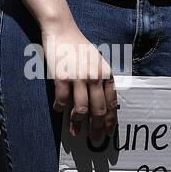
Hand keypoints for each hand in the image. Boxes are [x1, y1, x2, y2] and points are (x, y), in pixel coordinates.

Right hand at [42, 21, 116, 144]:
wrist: (62, 30)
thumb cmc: (79, 46)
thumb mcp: (98, 61)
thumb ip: (102, 80)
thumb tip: (103, 104)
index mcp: (106, 74)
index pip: (111, 104)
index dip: (110, 121)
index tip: (108, 133)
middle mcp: (95, 78)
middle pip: (98, 111)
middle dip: (97, 129)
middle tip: (95, 141)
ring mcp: (78, 78)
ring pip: (80, 110)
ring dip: (77, 124)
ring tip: (75, 132)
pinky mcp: (61, 77)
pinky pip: (62, 100)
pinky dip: (60, 109)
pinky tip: (59, 111)